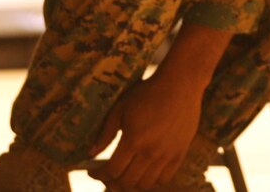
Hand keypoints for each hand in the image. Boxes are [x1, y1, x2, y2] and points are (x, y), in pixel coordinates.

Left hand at [87, 73, 202, 189]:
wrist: (179, 86)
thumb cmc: (146, 94)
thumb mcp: (120, 109)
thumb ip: (105, 133)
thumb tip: (89, 153)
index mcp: (133, 140)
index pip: (113, 170)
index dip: (99, 174)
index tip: (91, 171)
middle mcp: (151, 152)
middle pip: (127, 182)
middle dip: (111, 182)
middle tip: (105, 175)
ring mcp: (167, 156)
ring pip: (145, 185)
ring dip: (130, 184)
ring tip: (122, 175)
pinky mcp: (179, 155)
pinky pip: (164, 180)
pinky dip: (150, 182)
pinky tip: (142, 172)